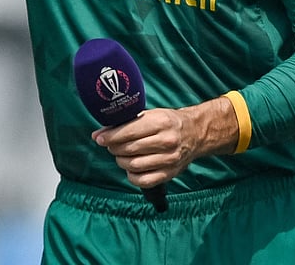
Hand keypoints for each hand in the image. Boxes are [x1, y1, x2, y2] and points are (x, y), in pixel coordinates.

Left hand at [92, 97, 237, 190]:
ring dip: (121, 161)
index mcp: (161, 122)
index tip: (99, 138)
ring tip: (122, 155)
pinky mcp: (170, 173)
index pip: (129, 131)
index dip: (110, 136)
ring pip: (133, 165)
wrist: (195, 133)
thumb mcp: (152, 115)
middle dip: (114, 148)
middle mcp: (166, 141)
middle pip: (129, 149)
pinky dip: (132, 176)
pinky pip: (143, 180)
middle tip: (111, 146)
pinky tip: (131, 168)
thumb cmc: (169, 122)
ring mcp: (169, 159)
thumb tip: (99, 134)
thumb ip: (127, 123)